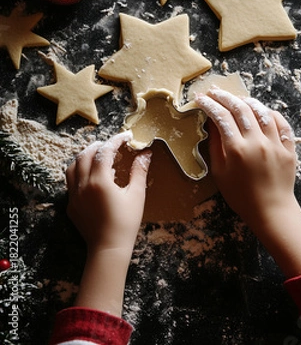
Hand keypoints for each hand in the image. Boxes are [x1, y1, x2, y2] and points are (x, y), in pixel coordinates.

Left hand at [66, 131, 150, 254]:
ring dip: (84, 157)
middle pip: (85, 155)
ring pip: (72, 167)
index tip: (127, 137)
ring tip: (97, 156)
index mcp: (99, 180)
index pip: (105, 151)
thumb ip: (139, 171)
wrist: (108, 249)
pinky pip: (71, 182)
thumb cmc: (126, 223)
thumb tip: (146, 154)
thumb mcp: (136, 195)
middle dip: (98, 146)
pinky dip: (79, 172)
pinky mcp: (71, 205)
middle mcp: (83, 185)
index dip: (116, 140)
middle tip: (112, 145)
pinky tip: (91, 177)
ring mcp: (74, 195)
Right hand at [196, 87, 295, 230]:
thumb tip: (211, 123)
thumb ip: (215, 146)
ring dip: (247, 101)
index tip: (200, 97)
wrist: (271, 211)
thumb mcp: (220, 173)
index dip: (209, 104)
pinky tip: (261, 111)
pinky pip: (281, 123)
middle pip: (240, 109)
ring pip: (261, 111)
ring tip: (237, 98)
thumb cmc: (240, 196)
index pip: (221, 117)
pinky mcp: (288, 147)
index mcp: (237, 150)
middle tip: (214, 91)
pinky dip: (270, 113)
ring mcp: (275, 143)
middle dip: (225, 96)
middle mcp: (257, 142)